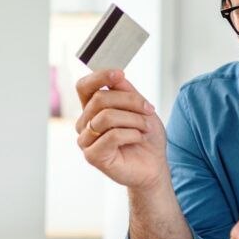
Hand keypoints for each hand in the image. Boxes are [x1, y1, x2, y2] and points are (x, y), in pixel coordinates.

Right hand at [75, 69, 167, 190]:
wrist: (154, 165)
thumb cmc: (146, 137)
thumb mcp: (140, 108)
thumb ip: (126, 91)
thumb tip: (116, 74)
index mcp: (92, 109)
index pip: (84, 86)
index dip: (99, 77)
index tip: (120, 73)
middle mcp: (84, 123)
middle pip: (100, 98)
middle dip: (131, 101)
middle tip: (149, 110)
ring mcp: (85, 140)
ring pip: (107, 116)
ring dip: (134, 119)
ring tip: (147, 127)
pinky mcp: (92, 156)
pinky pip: (112, 135)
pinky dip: (132, 134)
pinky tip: (139, 138)